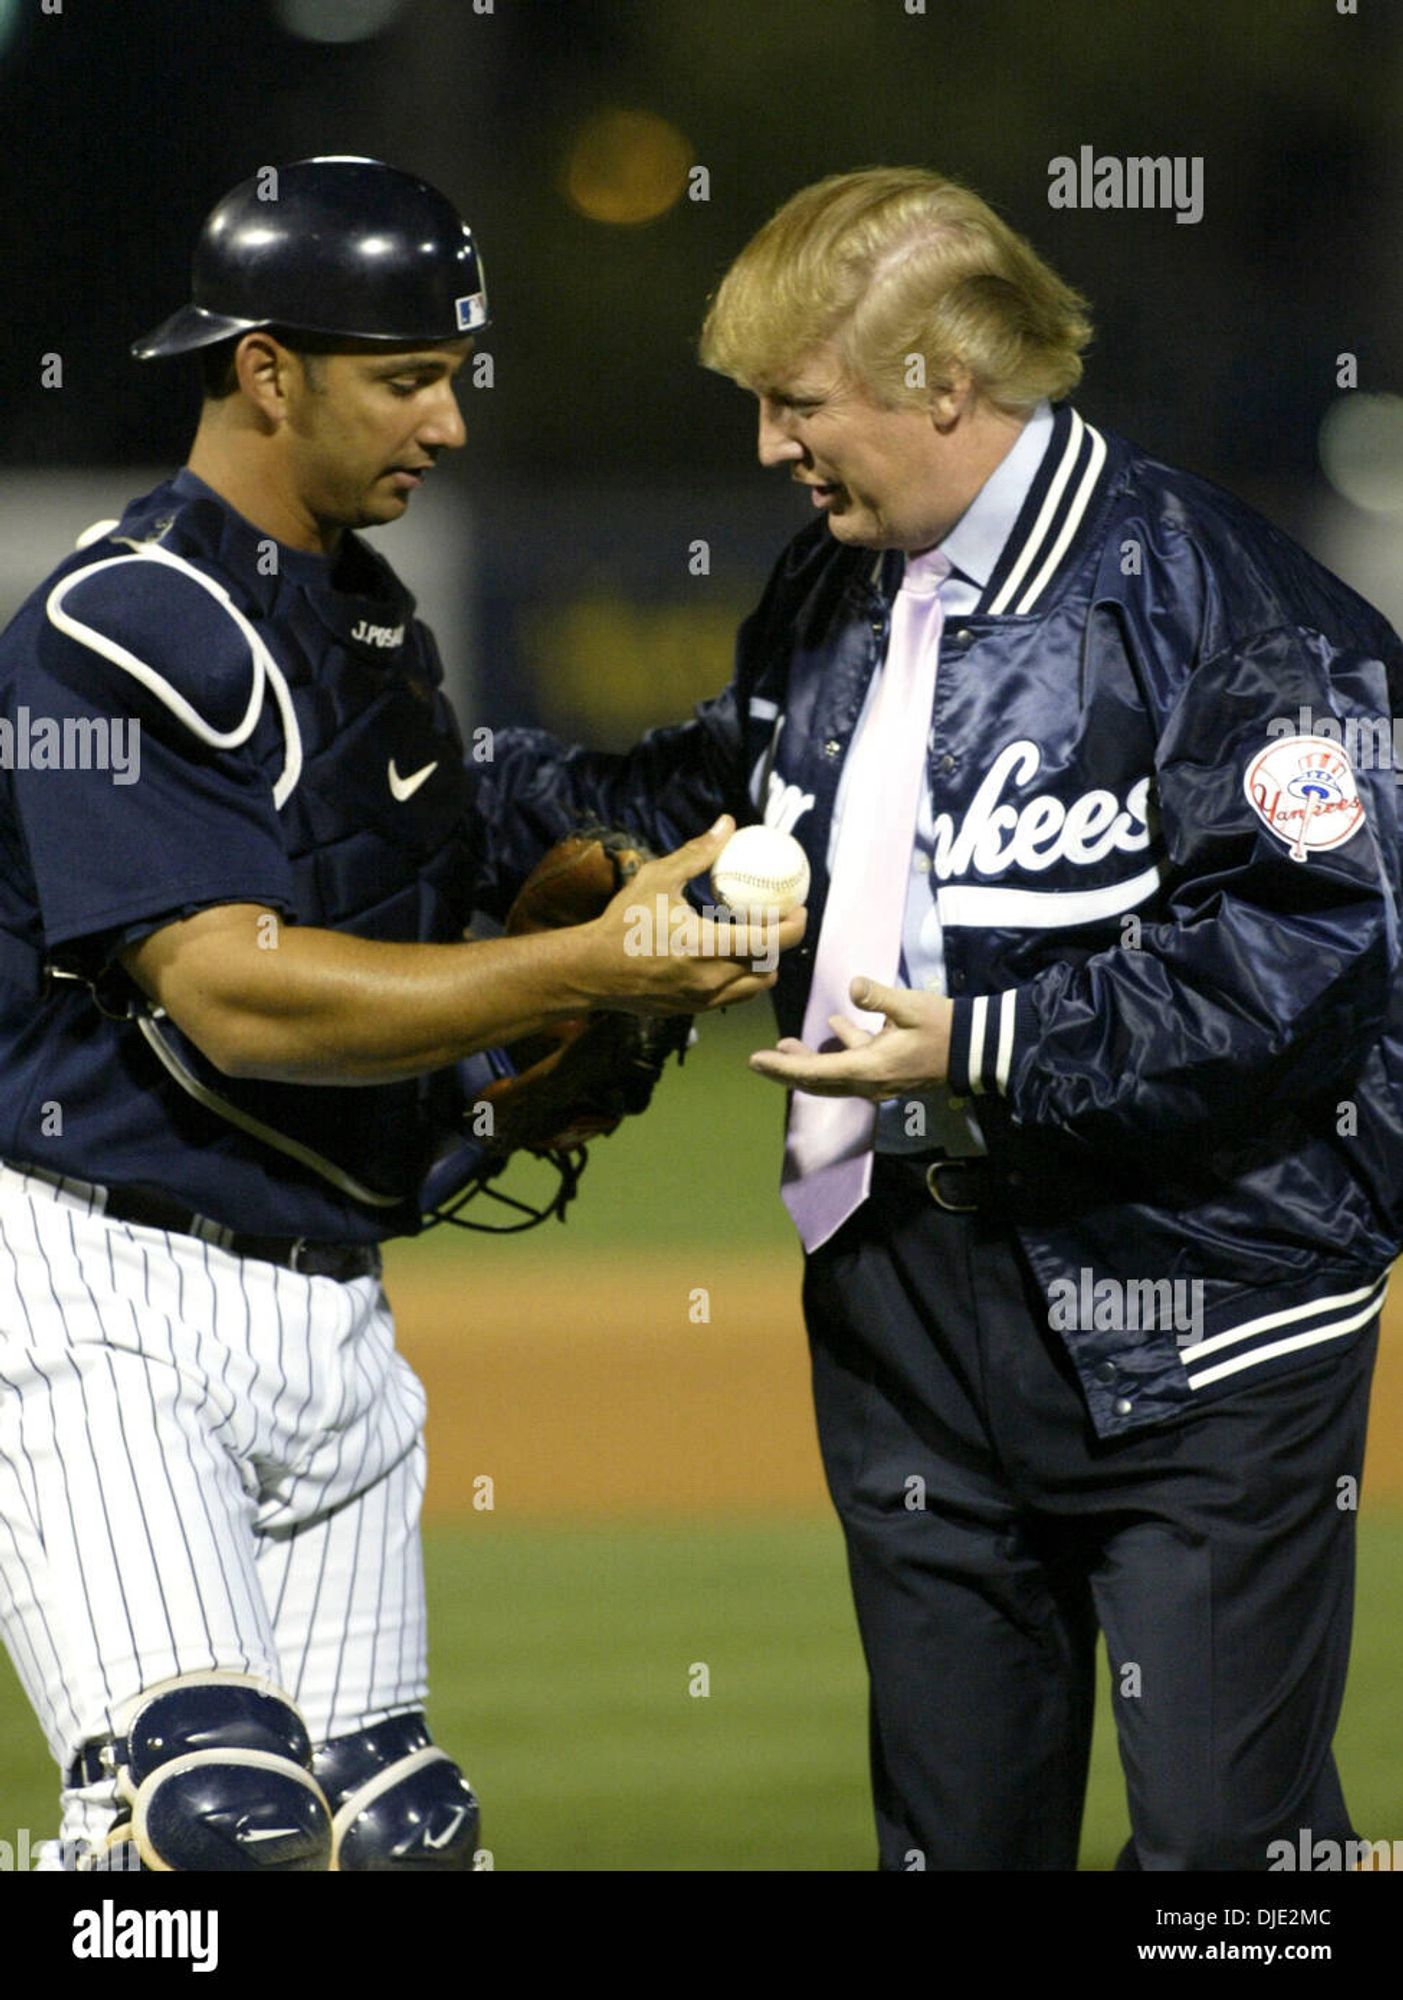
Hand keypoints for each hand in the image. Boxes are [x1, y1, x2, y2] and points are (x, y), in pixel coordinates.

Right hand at [589, 815, 807, 1016]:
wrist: (591, 971)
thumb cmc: (622, 922)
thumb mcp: (657, 879)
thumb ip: (696, 854)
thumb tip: (726, 824)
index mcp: (706, 945)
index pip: (771, 942)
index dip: (795, 926)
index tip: (799, 908)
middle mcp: (711, 978)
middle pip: (771, 966)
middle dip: (782, 944)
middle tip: (780, 921)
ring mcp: (703, 999)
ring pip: (755, 987)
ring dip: (764, 965)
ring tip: (756, 940)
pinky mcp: (693, 1010)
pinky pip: (733, 997)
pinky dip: (742, 978)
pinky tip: (730, 957)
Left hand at [749, 977, 952, 1096]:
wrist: (973, 1049)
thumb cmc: (943, 1027)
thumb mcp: (911, 1007)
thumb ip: (879, 997)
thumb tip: (853, 986)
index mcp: (869, 1068)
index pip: (815, 1072)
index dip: (783, 1067)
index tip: (756, 1061)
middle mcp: (868, 1082)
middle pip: (816, 1082)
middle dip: (786, 1072)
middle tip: (758, 1062)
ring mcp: (878, 1080)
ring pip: (832, 1076)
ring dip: (808, 1063)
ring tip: (785, 1045)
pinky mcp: (887, 1072)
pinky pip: (853, 1066)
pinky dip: (838, 1051)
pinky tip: (834, 1027)